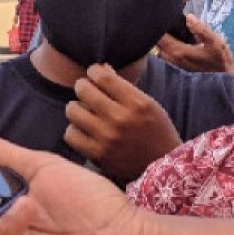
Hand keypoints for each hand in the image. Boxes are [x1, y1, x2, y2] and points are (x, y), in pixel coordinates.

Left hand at [64, 64, 181, 182]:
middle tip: (86, 91)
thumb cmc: (156, 131)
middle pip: (83, 89)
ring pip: (72, 110)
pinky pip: (70, 134)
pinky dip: (74, 130)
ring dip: (76, 108)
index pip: (102, 76)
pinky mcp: (98, 155)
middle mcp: (121, 119)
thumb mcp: (148, 104)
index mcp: (137, 103)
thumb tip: (100, 67)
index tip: (94, 74)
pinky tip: (83, 130)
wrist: (163, 167)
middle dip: (82, 86)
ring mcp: (107, 138)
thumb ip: (123, 86)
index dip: (94, 71)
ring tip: (84, 112)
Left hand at [156, 15, 233, 73]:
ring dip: (164, 40)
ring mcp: (171, 63)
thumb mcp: (214, 42)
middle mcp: (170, 58)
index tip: (166, 18)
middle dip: (161, 31)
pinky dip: (167, 47)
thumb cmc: (220, 59)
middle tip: (171, 23)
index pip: (159, 35)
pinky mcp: (175, 67)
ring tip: (175, 32)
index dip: (160, 25)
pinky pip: (164, 54)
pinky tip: (179, 41)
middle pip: (157, 41)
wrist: (224, 78)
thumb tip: (188, 17)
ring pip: (159, 48)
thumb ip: (201, 29)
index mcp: (177, 50)